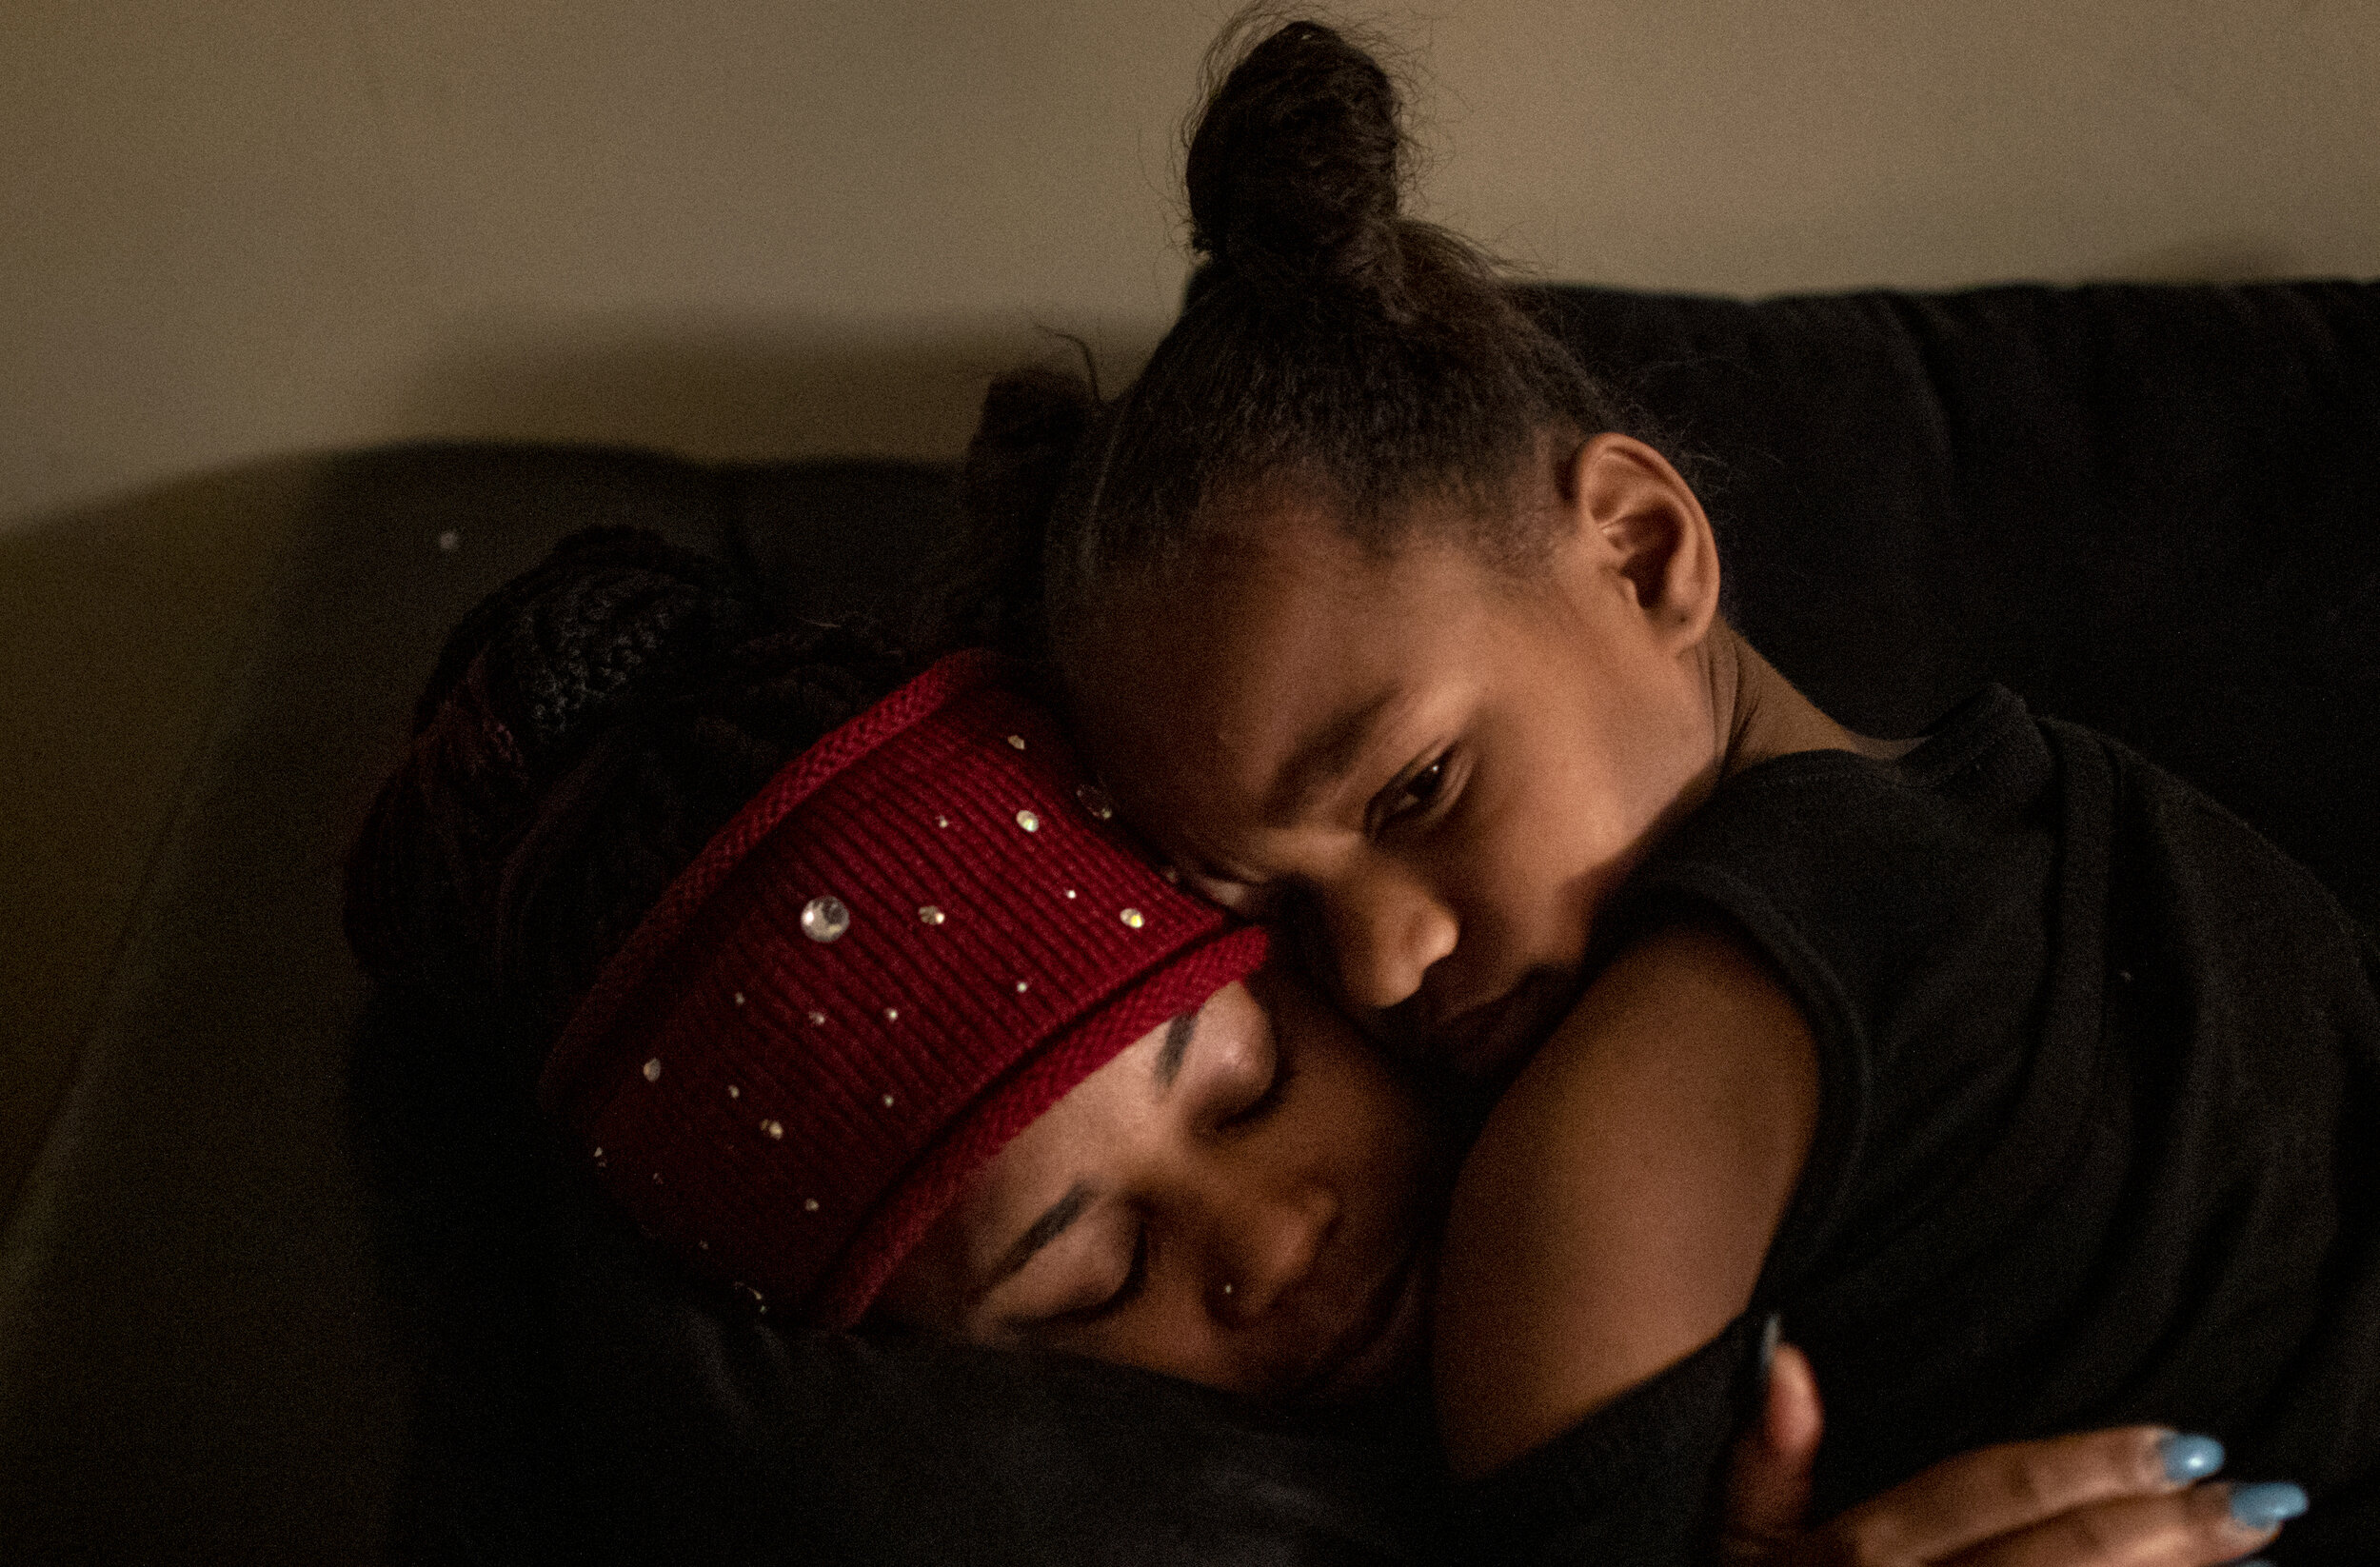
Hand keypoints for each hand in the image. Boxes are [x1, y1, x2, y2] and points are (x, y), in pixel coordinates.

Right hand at [1718, 1342, 2301, 1565]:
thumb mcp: (1730, 1544)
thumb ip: (1763, 1458)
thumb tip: (1785, 1358)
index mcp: (1845, 1563)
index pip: (1982, 1498)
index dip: (2080, 1468)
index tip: (2170, 1439)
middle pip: (2049, 1563)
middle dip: (2154, 1526)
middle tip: (2240, 1491)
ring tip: (2243, 1544)